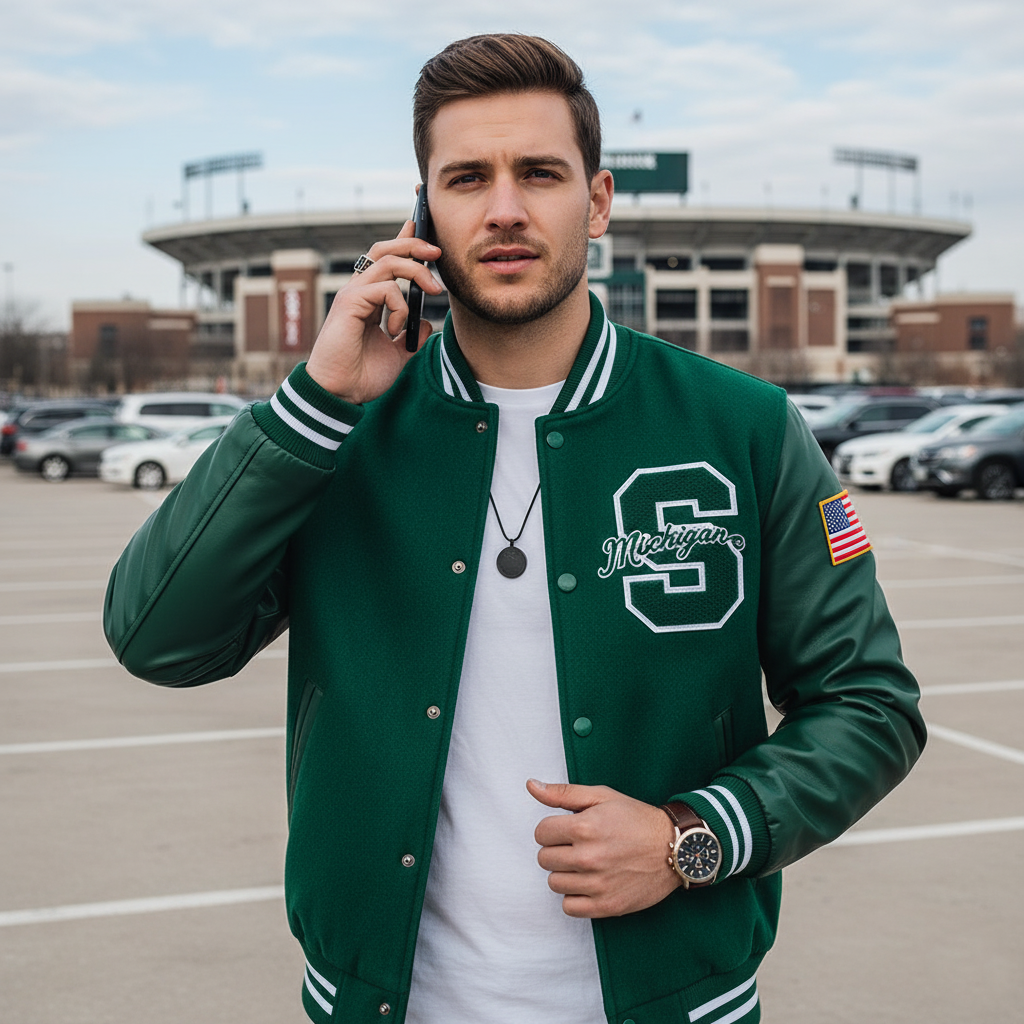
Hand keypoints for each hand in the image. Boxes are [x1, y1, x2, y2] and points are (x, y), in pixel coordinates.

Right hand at [305, 219, 442, 402]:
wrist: (341, 393)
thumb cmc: (361, 375)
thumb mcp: (397, 355)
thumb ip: (411, 337)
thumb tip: (428, 324)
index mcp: (369, 300)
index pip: (386, 262)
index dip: (403, 242)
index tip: (421, 231)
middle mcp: (359, 292)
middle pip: (385, 250)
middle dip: (413, 243)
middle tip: (436, 251)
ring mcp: (352, 295)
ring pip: (388, 262)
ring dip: (416, 271)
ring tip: (433, 289)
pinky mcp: (349, 303)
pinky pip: (385, 288)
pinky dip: (400, 306)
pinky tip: (395, 330)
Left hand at [527, 778, 680, 918]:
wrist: (673, 847)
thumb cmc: (636, 819)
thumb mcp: (601, 796)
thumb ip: (563, 793)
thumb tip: (531, 785)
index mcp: (584, 827)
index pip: (540, 833)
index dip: (552, 829)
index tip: (568, 829)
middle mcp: (588, 857)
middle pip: (544, 859)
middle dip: (558, 849)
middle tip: (579, 845)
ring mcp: (598, 884)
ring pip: (554, 883)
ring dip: (565, 873)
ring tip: (586, 863)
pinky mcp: (607, 906)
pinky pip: (569, 907)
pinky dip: (575, 896)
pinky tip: (589, 883)